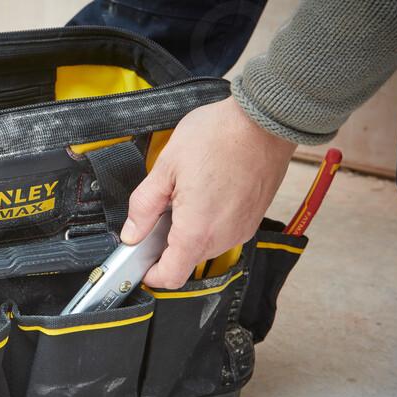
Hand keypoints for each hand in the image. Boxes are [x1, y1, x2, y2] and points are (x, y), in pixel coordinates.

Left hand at [121, 96, 296, 287]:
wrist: (265, 119)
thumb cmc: (220, 136)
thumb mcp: (166, 168)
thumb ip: (144, 206)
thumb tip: (132, 232)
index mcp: (197, 231)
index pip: (171, 277)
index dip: (151, 275)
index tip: (140, 262)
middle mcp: (223, 237)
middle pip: (187, 261)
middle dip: (167, 245)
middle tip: (157, 214)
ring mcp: (242, 229)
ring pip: (206, 246)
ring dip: (189, 231)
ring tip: (183, 196)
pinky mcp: (253, 218)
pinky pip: (224, 231)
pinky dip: (209, 222)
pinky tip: (204, 193)